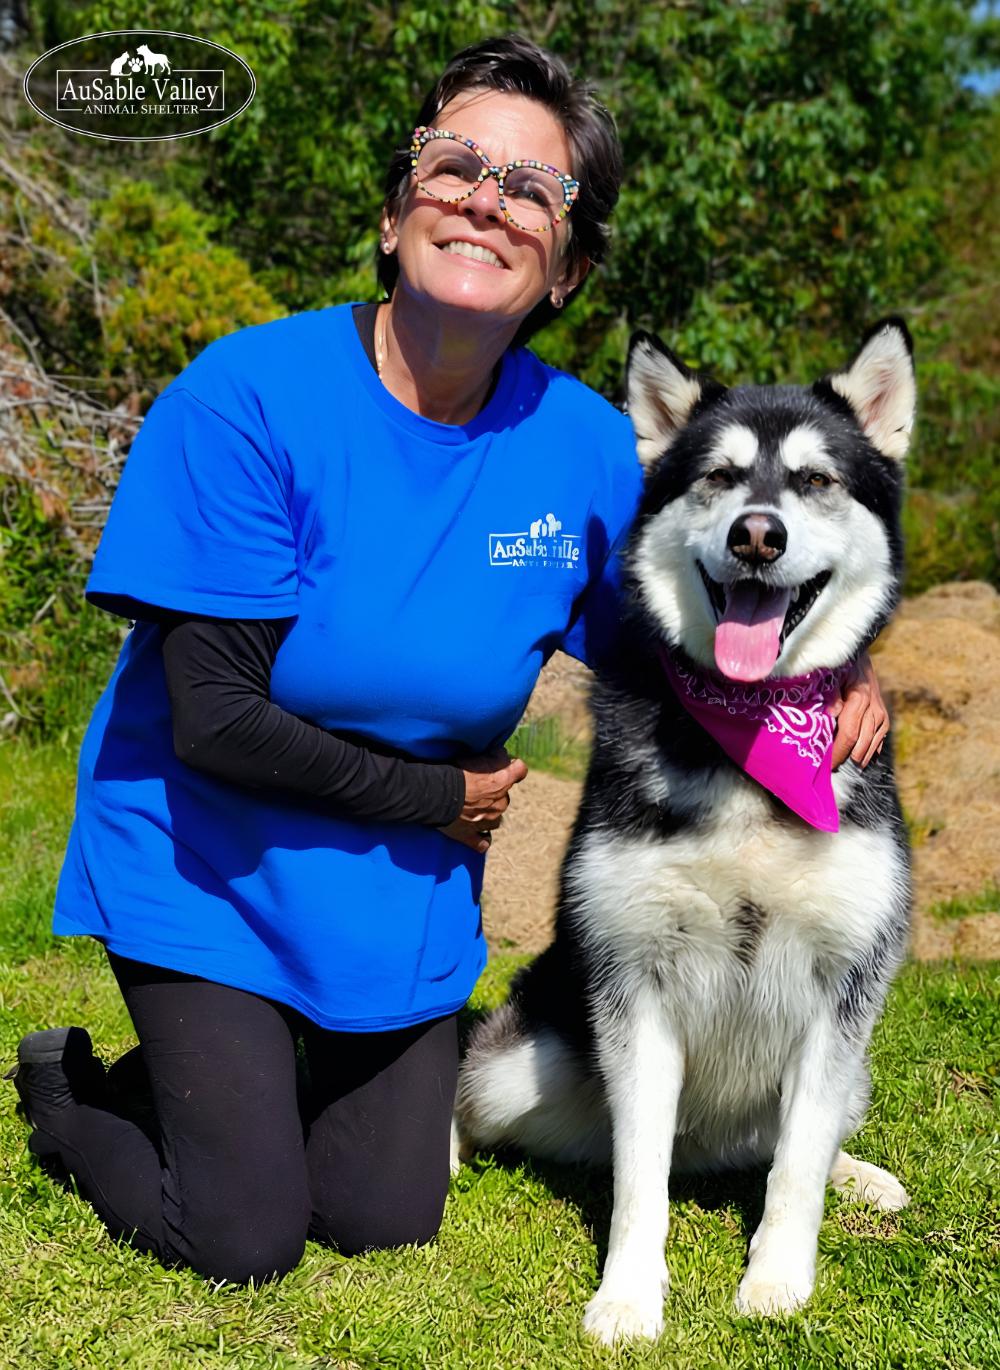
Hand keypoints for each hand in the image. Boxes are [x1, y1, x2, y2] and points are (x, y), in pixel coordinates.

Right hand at [439, 749, 527, 852]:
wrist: (435, 793)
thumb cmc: (454, 771)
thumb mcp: (477, 755)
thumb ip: (494, 756)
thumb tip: (503, 755)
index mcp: (502, 781)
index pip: (520, 769)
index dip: (512, 766)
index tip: (503, 764)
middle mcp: (500, 803)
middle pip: (504, 797)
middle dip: (494, 793)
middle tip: (477, 787)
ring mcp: (486, 821)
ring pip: (496, 819)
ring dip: (488, 813)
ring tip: (473, 807)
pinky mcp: (471, 835)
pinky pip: (482, 842)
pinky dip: (481, 838)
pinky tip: (478, 834)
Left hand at [828, 651, 888, 768]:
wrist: (857, 654)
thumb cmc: (839, 665)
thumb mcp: (831, 677)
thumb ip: (830, 697)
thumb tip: (829, 718)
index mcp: (860, 698)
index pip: (849, 734)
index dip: (838, 752)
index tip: (827, 765)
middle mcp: (875, 708)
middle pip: (862, 742)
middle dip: (847, 758)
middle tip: (832, 771)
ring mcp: (881, 713)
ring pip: (872, 743)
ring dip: (860, 757)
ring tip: (846, 768)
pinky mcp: (884, 716)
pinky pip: (879, 738)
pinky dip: (870, 750)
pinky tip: (862, 758)